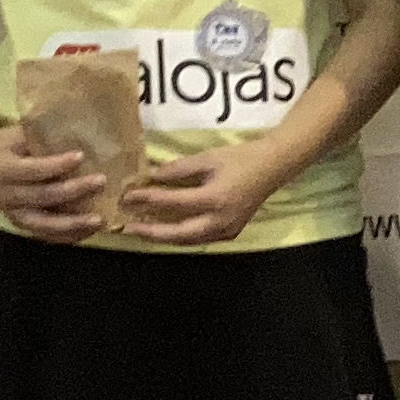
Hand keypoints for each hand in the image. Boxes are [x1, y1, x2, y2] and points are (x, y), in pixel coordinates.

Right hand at [0, 122, 111, 243]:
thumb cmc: (2, 145)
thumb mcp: (14, 135)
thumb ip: (38, 137)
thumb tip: (77, 132)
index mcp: (4, 169)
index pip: (33, 169)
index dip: (57, 164)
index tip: (81, 155)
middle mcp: (6, 194)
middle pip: (43, 196)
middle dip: (74, 191)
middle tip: (101, 181)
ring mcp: (12, 212)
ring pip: (44, 224)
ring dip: (73, 223)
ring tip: (99, 219)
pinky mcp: (19, 223)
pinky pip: (45, 235)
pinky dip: (67, 236)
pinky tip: (88, 231)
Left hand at [121, 140, 286, 248]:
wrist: (272, 168)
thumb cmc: (240, 159)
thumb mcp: (207, 158)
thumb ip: (177, 169)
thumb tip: (150, 177)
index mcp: (215, 199)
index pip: (174, 203)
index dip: (149, 200)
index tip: (129, 197)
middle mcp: (220, 221)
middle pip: (178, 234)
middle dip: (151, 233)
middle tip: (128, 229)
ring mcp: (226, 231)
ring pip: (188, 241)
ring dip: (163, 238)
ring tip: (142, 232)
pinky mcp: (230, 233)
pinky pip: (199, 239)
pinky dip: (180, 237)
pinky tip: (165, 231)